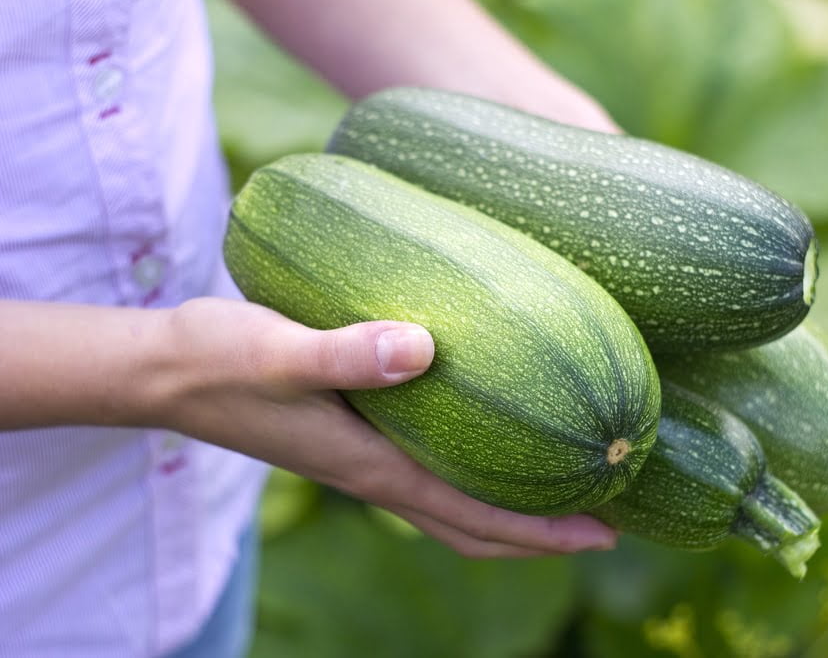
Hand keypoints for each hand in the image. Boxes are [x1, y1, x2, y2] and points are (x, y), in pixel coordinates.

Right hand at [152, 297, 617, 557]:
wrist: (166, 372)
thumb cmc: (217, 362)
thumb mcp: (277, 353)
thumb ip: (343, 353)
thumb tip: (422, 347)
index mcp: (370, 467)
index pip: (471, 516)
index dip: (541, 531)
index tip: (605, 532)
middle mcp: (374, 473)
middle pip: (471, 526)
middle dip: (540, 534)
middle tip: (606, 525)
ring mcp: (363, 459)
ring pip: (451, 504)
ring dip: (510, 509)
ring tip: (562, 492)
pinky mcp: (352, 435)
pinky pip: (428, 471)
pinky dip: (470, 473)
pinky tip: (488, 439)